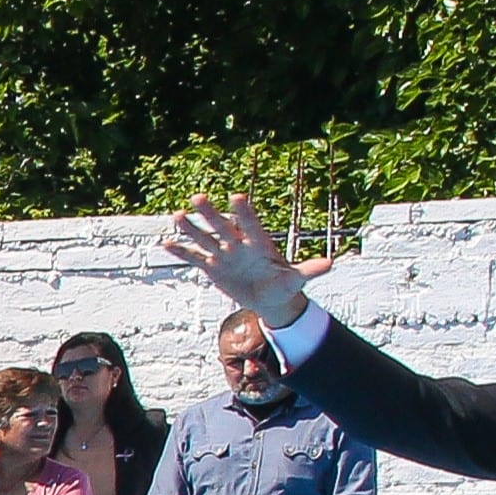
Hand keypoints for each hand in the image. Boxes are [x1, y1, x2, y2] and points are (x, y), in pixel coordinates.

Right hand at [161, 194, 333, 325]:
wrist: (270, 297)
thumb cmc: (284, 285)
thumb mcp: (297, 279)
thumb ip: (309, 270)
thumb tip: (330, 263)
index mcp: (259, 244)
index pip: (250, 224)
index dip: (243, 212)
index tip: (236, 197)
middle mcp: (239, 245)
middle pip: (223, 226)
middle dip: (211, 213)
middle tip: (198, 198)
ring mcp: (224, 255)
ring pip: (205, 238)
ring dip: (191, 229)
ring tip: (177, 216)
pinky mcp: (213, 267)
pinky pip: (194, 258)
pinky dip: (182, 252)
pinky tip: (165, 244)